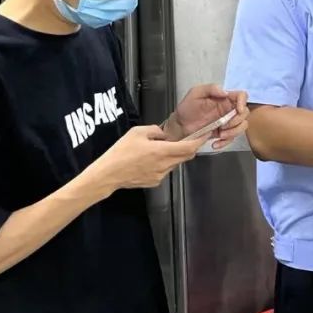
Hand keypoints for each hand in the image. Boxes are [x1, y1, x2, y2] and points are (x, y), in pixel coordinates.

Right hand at [88, 125, 204, 195]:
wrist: (108, 174)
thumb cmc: (121, 152)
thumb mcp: (137, 132)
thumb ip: (155, 131)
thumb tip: (164, 135)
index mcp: (162, 151)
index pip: (189, 148)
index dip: (199, 141)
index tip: (205, 134)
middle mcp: (165, 165)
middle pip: (186, 156)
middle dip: (189, 147)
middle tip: (186, 138)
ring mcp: (161, 175)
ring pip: (175, 163)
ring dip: (175, 155)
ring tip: (160, 148)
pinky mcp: (155, 182)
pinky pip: (165, 170)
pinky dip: (164, 163)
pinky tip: (151, 160)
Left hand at [175, 84, 249, 149]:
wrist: (179, 126)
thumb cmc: (187, 108)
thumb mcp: (196, 93)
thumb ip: (210, 88)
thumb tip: (225, 92)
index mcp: (224, 98)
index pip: (241, 96)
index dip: (243, 102)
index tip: (238, 110)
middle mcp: (228, 109)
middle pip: (245, 113)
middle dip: (237, 120)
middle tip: (224, 126)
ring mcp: (227, 122)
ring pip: (242, 126)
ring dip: (234, 132)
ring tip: (220, 135)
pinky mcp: (223, 134)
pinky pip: (232, 138)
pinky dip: (226, 142)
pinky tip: (215, 144)